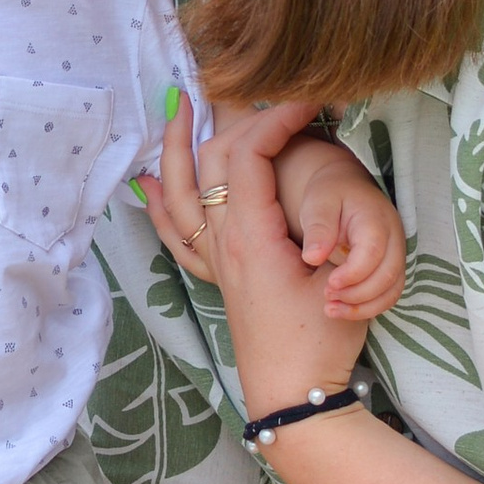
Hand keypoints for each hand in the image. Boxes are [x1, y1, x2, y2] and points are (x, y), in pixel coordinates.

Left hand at [141, 97, 364, 419]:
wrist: (291, 394)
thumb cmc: (320, 340)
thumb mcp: (338, 281)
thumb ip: (328, 236)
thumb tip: (324, 196)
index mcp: (252, 235)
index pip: (250, 155)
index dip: (277, 119)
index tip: (310, 102)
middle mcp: (223, 241)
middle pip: (214, 161)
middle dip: (230, 117)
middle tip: (256, 89)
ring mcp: (215, 258)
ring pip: (181, 189)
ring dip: (177, 146)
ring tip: (177, 108)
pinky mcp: (217, 274)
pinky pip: (174, 229)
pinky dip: (158, 200)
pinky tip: (146, 184)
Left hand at [283, 144, 406, 321]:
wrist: (346, 188)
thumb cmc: (330, 195)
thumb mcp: (318, 204)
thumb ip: (318, 228)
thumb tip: (313, 258)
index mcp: (375, 218)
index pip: (373, 252)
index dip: (352, 274)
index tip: (329, 284)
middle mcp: (393, 237)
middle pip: (387, 275)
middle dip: (356, 294)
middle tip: (327, 298)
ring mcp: (397, 253)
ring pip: (392, 290)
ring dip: (364, 307)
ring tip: (331, 309)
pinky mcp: (392, 267)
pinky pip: (388, 294)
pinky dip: (368, 307)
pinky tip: (342, 309)